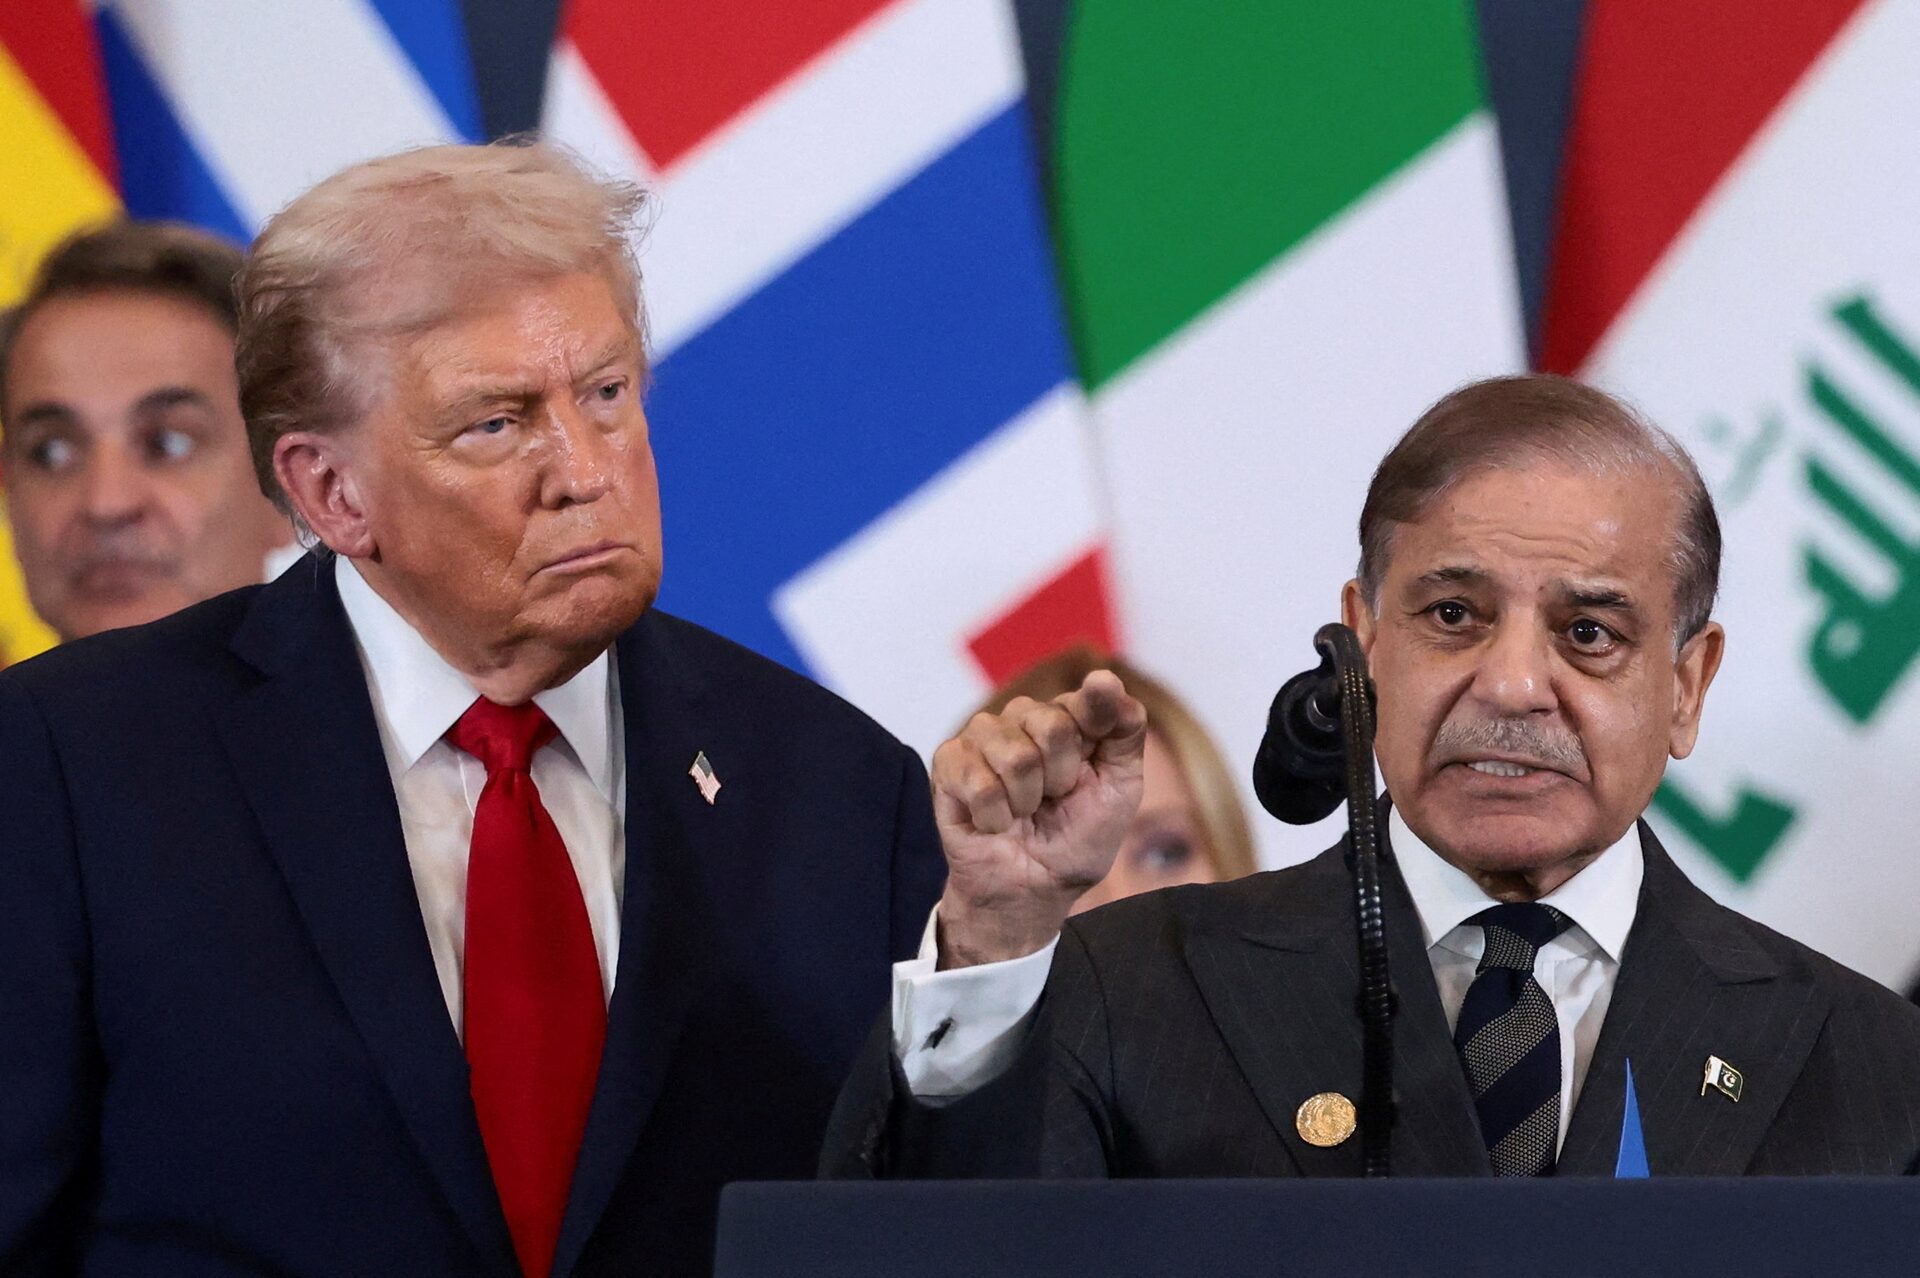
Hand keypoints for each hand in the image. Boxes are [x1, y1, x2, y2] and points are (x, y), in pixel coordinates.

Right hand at [931, 670, 1146, 967]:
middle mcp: (1023, 718)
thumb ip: (1124, 732)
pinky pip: (978, 780)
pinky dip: (995, 815)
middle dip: (1061, 780)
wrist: (1035, 888)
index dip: (1094, 724)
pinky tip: (995, 822)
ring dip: (1026, 801)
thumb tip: (1106, 678)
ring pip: (1014, 755)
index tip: (1094, 756)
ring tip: (1022, 813)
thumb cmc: (1077, 837)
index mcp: (1068, 717)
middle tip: (1054, 801)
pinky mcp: (949, 764)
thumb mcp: (1120, 788)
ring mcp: (983, 738)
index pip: (1087, 699)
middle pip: (1051, 725)